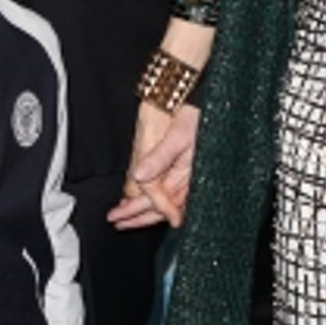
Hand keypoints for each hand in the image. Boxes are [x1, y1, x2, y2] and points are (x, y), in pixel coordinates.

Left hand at [109, 101, 200, 230]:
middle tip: (117, 223)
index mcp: (187, 175)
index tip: (117, 217)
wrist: (207, 101)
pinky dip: (159, 200)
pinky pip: (174, 193)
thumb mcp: (179, 135)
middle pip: (162, 207)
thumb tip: (139, 176)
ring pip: (167, 203)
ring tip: (127, 217)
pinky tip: (148, 201)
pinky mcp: (189, 170)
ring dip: (146, 210)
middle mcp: (189, 180)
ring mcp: (189, 176)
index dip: (135, 211)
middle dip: (139, 217)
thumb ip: (160, 157)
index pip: (157, 202)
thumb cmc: (198, 116)